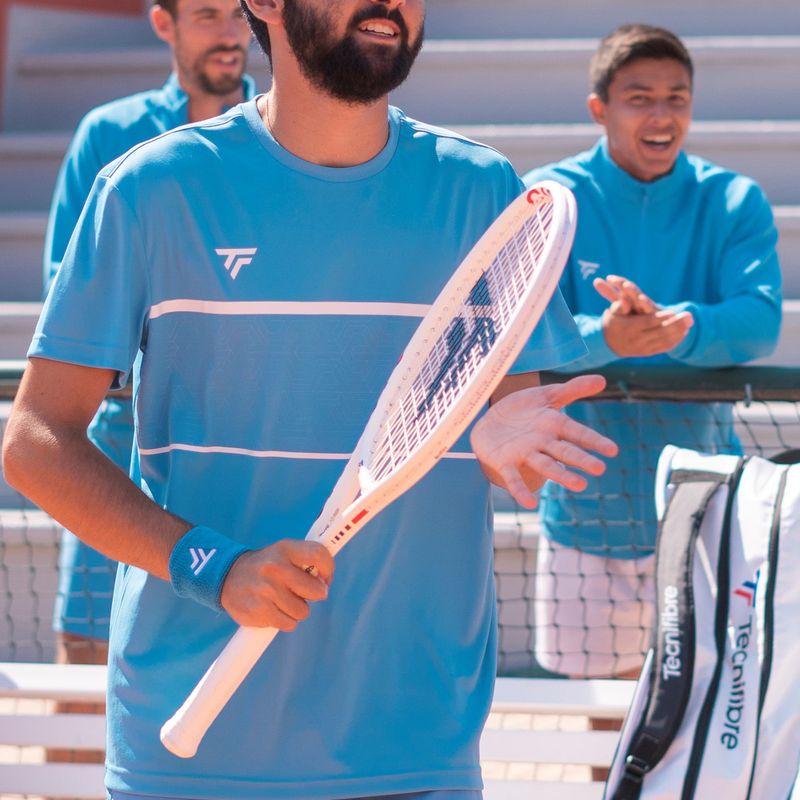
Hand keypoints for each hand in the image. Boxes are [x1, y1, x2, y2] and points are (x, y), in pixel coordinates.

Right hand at [220, 539, 334, 629]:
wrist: (226, 576)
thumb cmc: (266, 566)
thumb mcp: (284, 553)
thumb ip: (307, 561)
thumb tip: (326, 581)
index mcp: (285, 549)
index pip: (318, 555)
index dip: (328, 569)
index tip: (325, 578)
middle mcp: (275, 567)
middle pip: (316, 591)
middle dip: (313, 595)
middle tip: (299, 591)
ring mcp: (266, 590)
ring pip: (303, 611)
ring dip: (296, 609)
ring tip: (281, 599)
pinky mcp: (259, 611)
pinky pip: (289, 624)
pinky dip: (285, 620)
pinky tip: (272, 609)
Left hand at [470, 375, 617, 507]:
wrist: (490, 420)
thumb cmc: (523, 410)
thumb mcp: (546, 395)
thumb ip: (572, 389)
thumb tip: (603, 379)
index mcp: (554, 425)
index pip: (577, 433)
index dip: (593, 441)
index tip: (613, 450)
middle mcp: (542, 443)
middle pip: (564, 451)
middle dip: (580, 459)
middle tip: (599, 469)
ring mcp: (524, 454)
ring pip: (545, 465)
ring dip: (561, 475)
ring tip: (579, 485)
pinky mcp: (504, 462)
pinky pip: (513, 477)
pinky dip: (520, 490)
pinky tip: (529, 502)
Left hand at [593, 274, 657, 314]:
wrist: (660, 325)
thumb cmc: (638, 312)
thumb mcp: (622, 303)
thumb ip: (610, 293)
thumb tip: (596, 280)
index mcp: (630, 297)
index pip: (622, 288)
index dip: (615, 283)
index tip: (604, 279)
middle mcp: (639, 300)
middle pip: (630, 290)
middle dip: (622, 284)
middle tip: (613, 280)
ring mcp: (646, 306)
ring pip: (638, 297)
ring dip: (632, 291)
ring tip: (625, 285)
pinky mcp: (654, 314)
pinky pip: (648, 308)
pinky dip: (645, 303)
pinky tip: (640, 299)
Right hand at [601, 306, 692, 356]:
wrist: (609, 344)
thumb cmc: (613, 322)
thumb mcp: (612, 312)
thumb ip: (619, 305)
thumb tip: (625, 301)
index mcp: (629, 329)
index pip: (648, 323)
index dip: (661, 318)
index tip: (673, 312)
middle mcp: (637, 340)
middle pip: (660, 332)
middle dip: (676, 324)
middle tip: (689, 315)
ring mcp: (643, 348)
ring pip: (665, 341)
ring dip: (679, 332)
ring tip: (690, 323)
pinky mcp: (648, 353)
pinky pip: (664, 348)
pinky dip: (675, 341)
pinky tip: (684, 332)